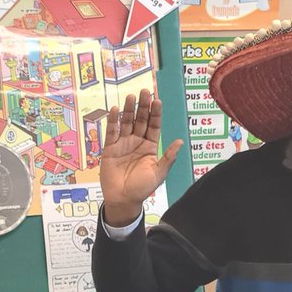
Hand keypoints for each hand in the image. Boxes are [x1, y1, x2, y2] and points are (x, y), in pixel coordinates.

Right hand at [100, 89, 182, 226]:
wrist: (123, 200)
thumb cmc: (142, 188)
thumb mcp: (159, 173)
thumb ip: (168, 157)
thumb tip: (180, 141)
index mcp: (150, 146)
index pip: (153, 126)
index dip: (155, 114)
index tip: (157, 101)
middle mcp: (137, 142)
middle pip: (140, 120)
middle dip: (143, 107)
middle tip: (145, 92)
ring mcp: (123, 144)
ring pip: (126, 123)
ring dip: (129, 110)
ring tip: (131, 97)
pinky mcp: (110, 148)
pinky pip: (112, 132)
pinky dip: (113, 121)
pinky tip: (116, 110)